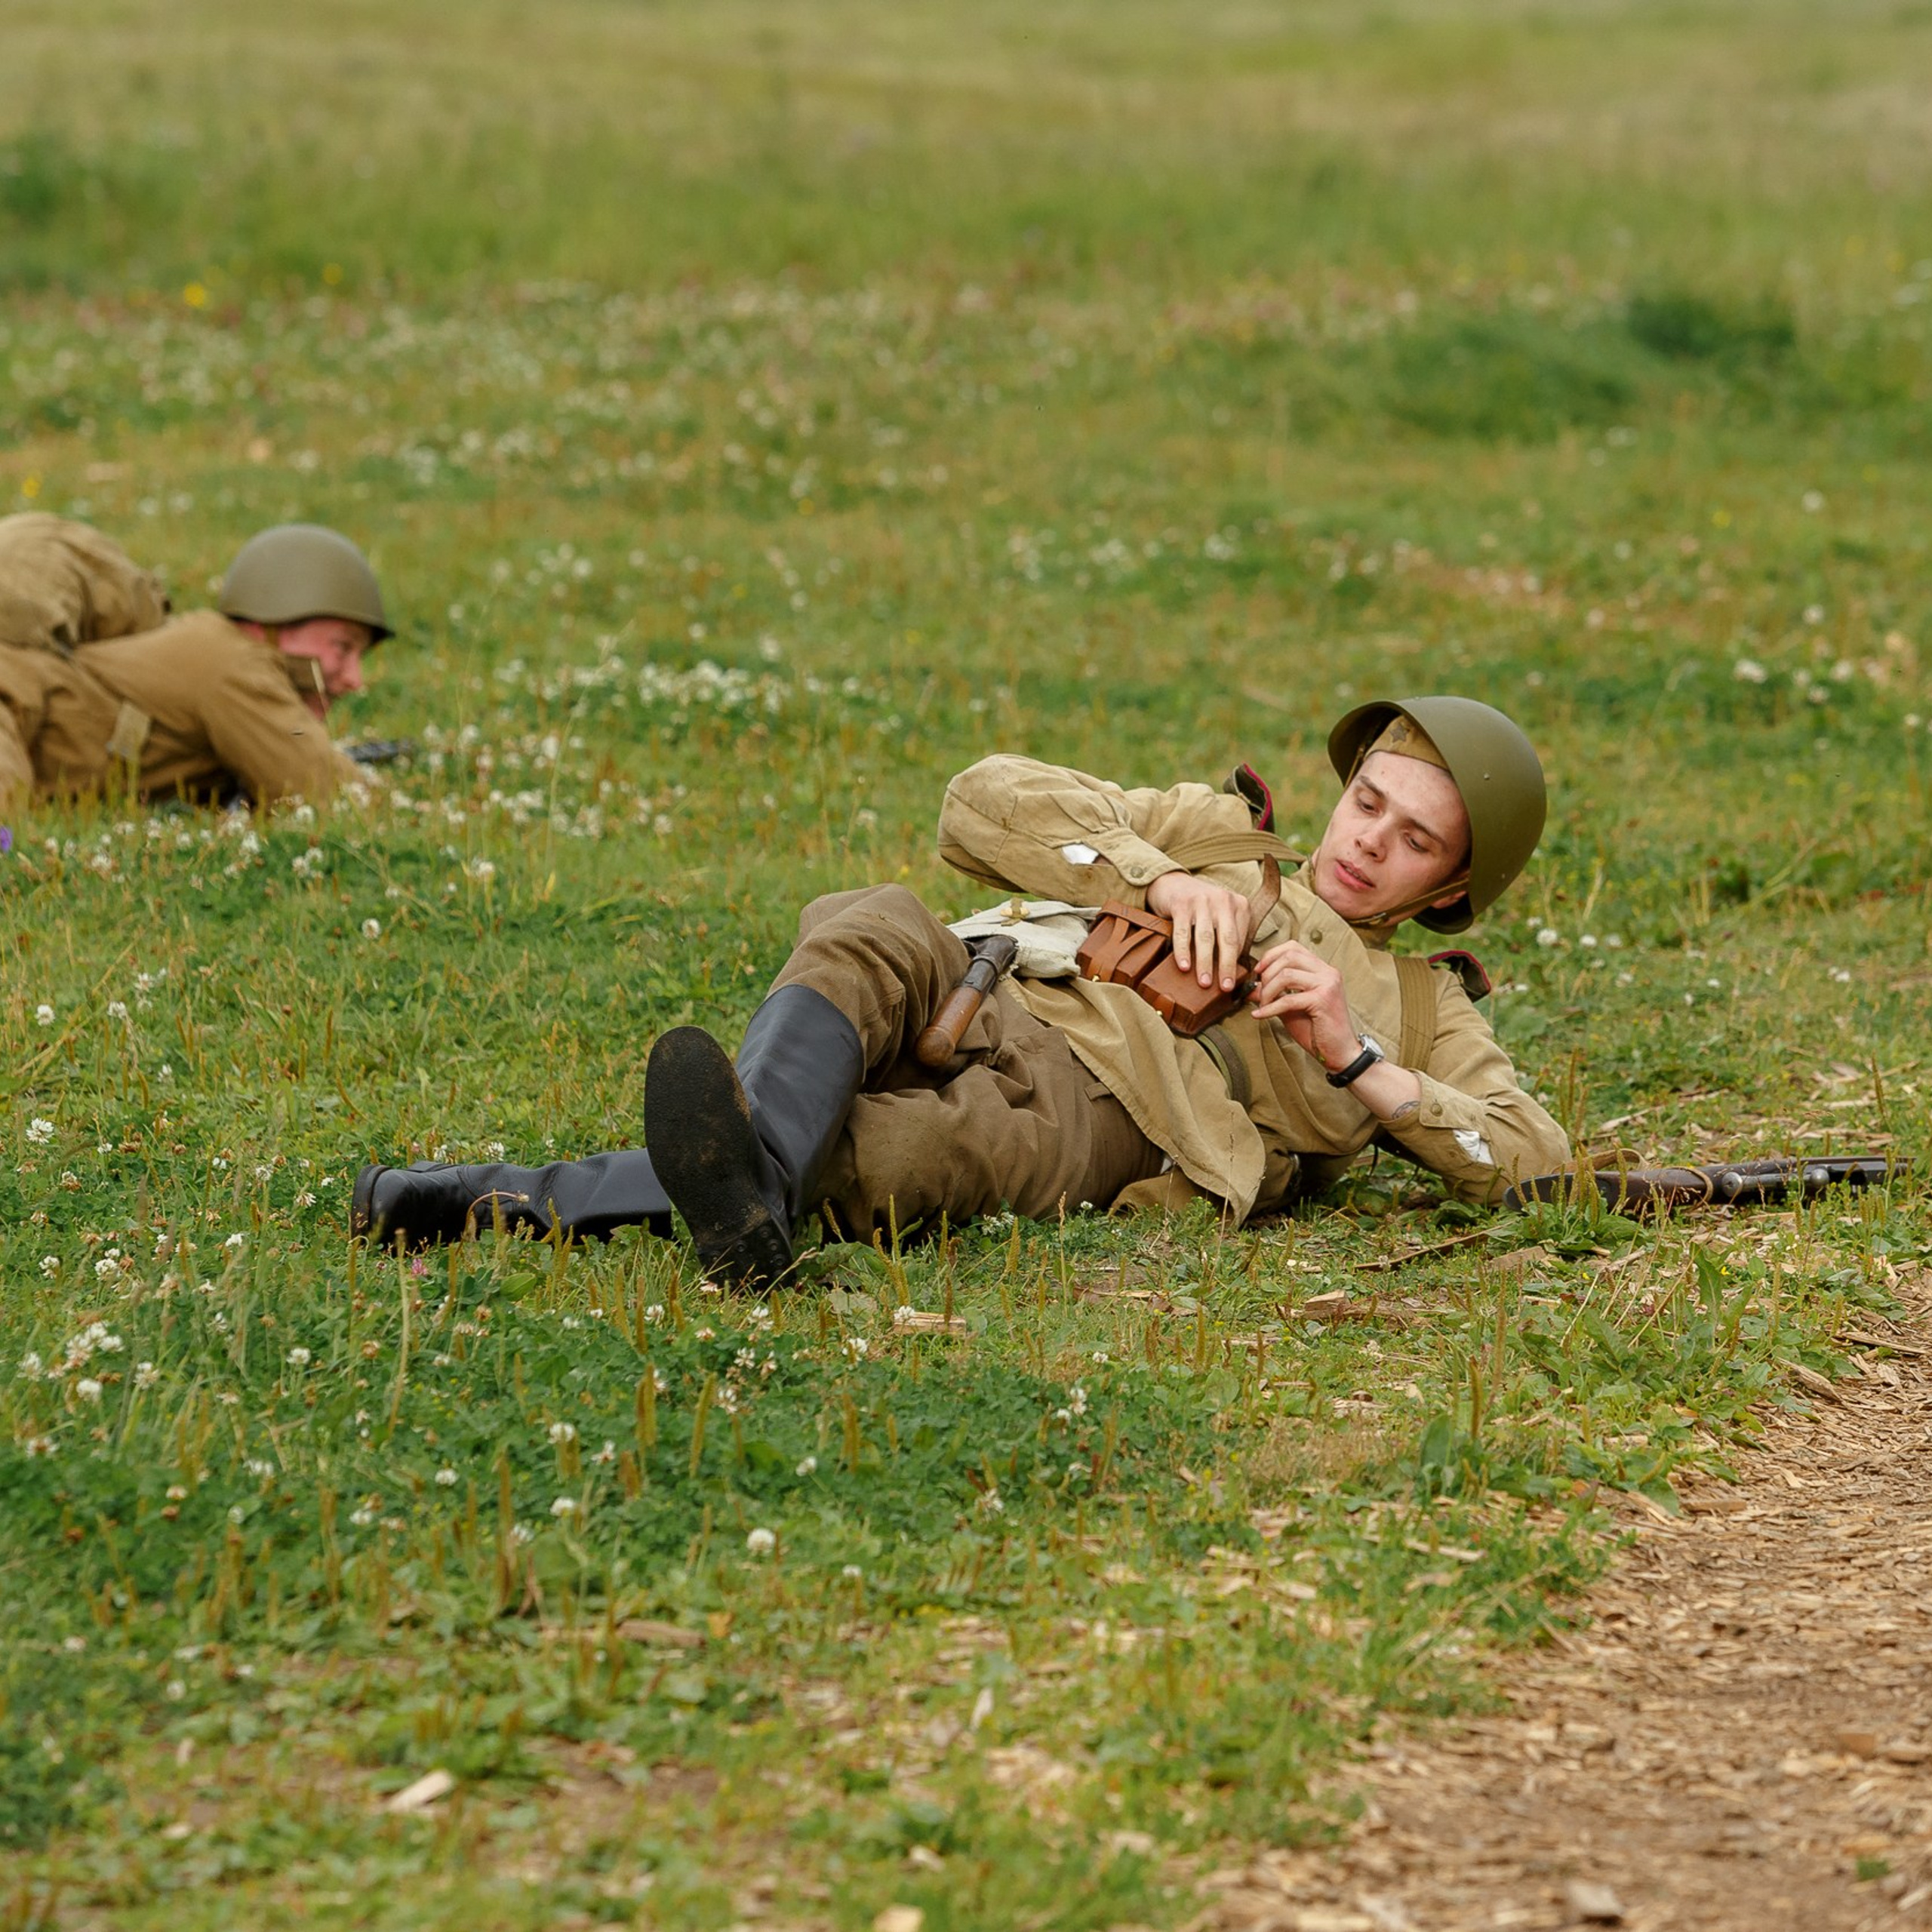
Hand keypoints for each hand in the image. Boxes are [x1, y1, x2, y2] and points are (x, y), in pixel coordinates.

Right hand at [1146, 870, 1253, 991]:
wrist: (1172, 884)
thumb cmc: (1200, 908)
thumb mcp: (1220, 916)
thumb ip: (1229, 937)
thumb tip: (1232, 972)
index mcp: (1239, 905)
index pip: (1240, 940)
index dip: (1236, 963)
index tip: (1232, 983)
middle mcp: (1223, 900)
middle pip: (1228, 939)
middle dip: (1226, 966)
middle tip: (1225, 987)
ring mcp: (1202, 901)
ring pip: (1206, 938)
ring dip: (1205, 963)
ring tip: (1204, 983)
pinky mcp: (1181, 904)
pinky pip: (1183, 933)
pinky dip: (1183, 951)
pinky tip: (1184, 966)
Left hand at [1249, 940, 1358, 1068]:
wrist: (1340, 1051)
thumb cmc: (1317, 1029)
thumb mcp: (1290, 1007)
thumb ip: (1274, 994)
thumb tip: (1251, 987)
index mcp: (1322, 969)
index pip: (1293, 947)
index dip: (1271, 955)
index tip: (1258, 971)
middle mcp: (1328, 972)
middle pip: (1289, 956)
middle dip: (1267, 973)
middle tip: (1259, 992)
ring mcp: (1327, 984)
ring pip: (1286, 975)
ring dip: (1268, 991)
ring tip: (1263, 1005)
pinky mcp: (1323, 1000)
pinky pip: (1288, 999)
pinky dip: (1269, 1008)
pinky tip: (1260, 1015)